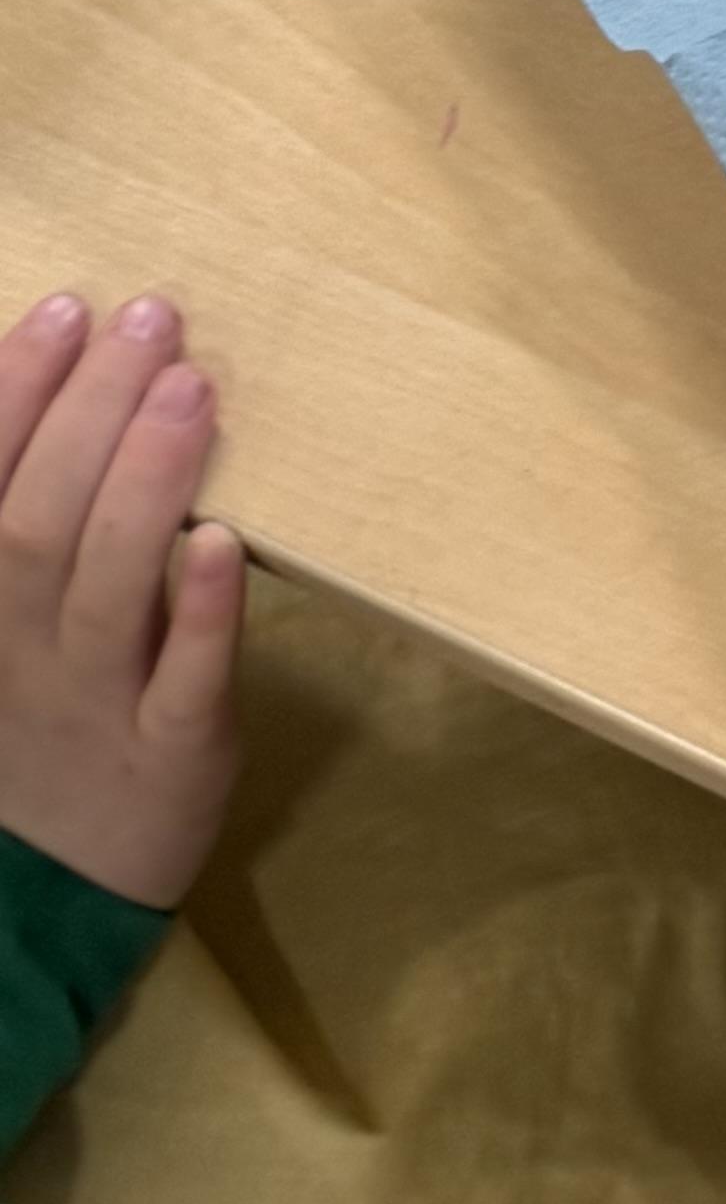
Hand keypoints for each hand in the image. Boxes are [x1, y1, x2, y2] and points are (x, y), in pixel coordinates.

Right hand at [0, 288, 243, 910]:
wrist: (52, 896)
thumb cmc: (38, 722)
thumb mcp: (3, 620)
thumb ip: (27, 516)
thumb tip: (57, 390)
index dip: (13, 396)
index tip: (64, 307)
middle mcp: (17, 651)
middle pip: (37, 523)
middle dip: (88, 413)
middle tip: (150, 318)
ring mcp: (93, 703)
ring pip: (108, 587)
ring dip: (148, 482)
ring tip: (191, 388)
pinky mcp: (173, 751)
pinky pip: (185, 680)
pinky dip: (204, 613)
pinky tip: (226, 543)